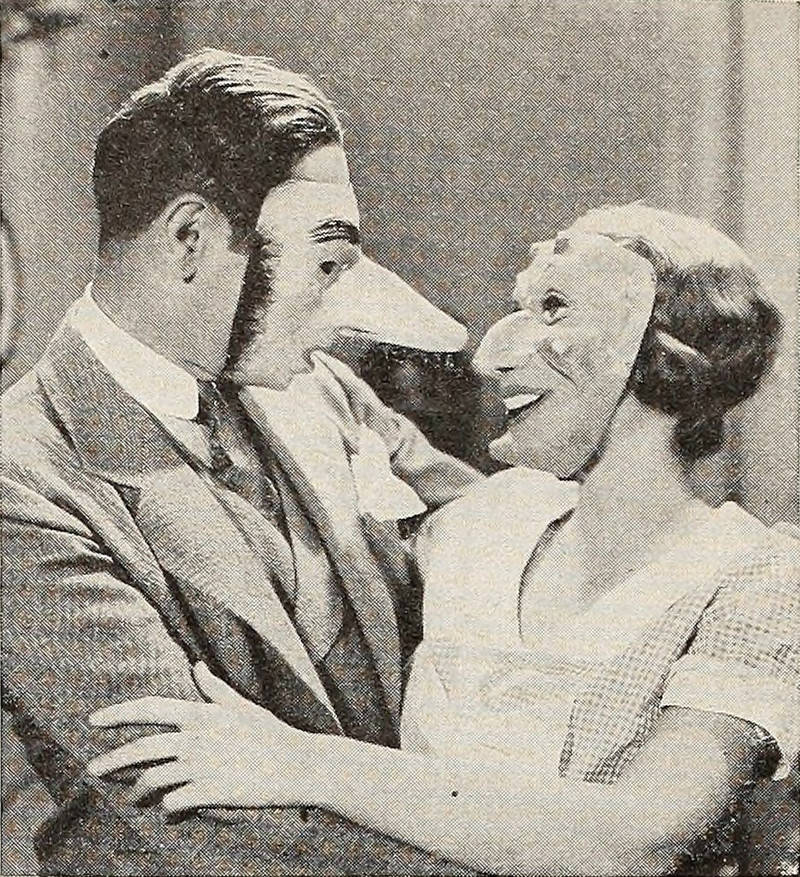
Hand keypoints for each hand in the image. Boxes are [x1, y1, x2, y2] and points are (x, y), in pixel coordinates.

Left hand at [87, 664, 320, 812]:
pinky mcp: (208, 793)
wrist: (297, 765)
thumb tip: (197, 666)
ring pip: (151, 781)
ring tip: (134, 798)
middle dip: (110, 761)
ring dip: (137, 792)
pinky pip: (172, 805)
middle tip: (93, 770)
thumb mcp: (241, 706)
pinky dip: (166, 811)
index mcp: (201, 714)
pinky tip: (169, 813)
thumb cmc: (271, 733)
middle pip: (139, 750)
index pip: (149, 708)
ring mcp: (200, 767)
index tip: (94, 720)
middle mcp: (195, 738)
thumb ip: (214, 689)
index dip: (118, 714)